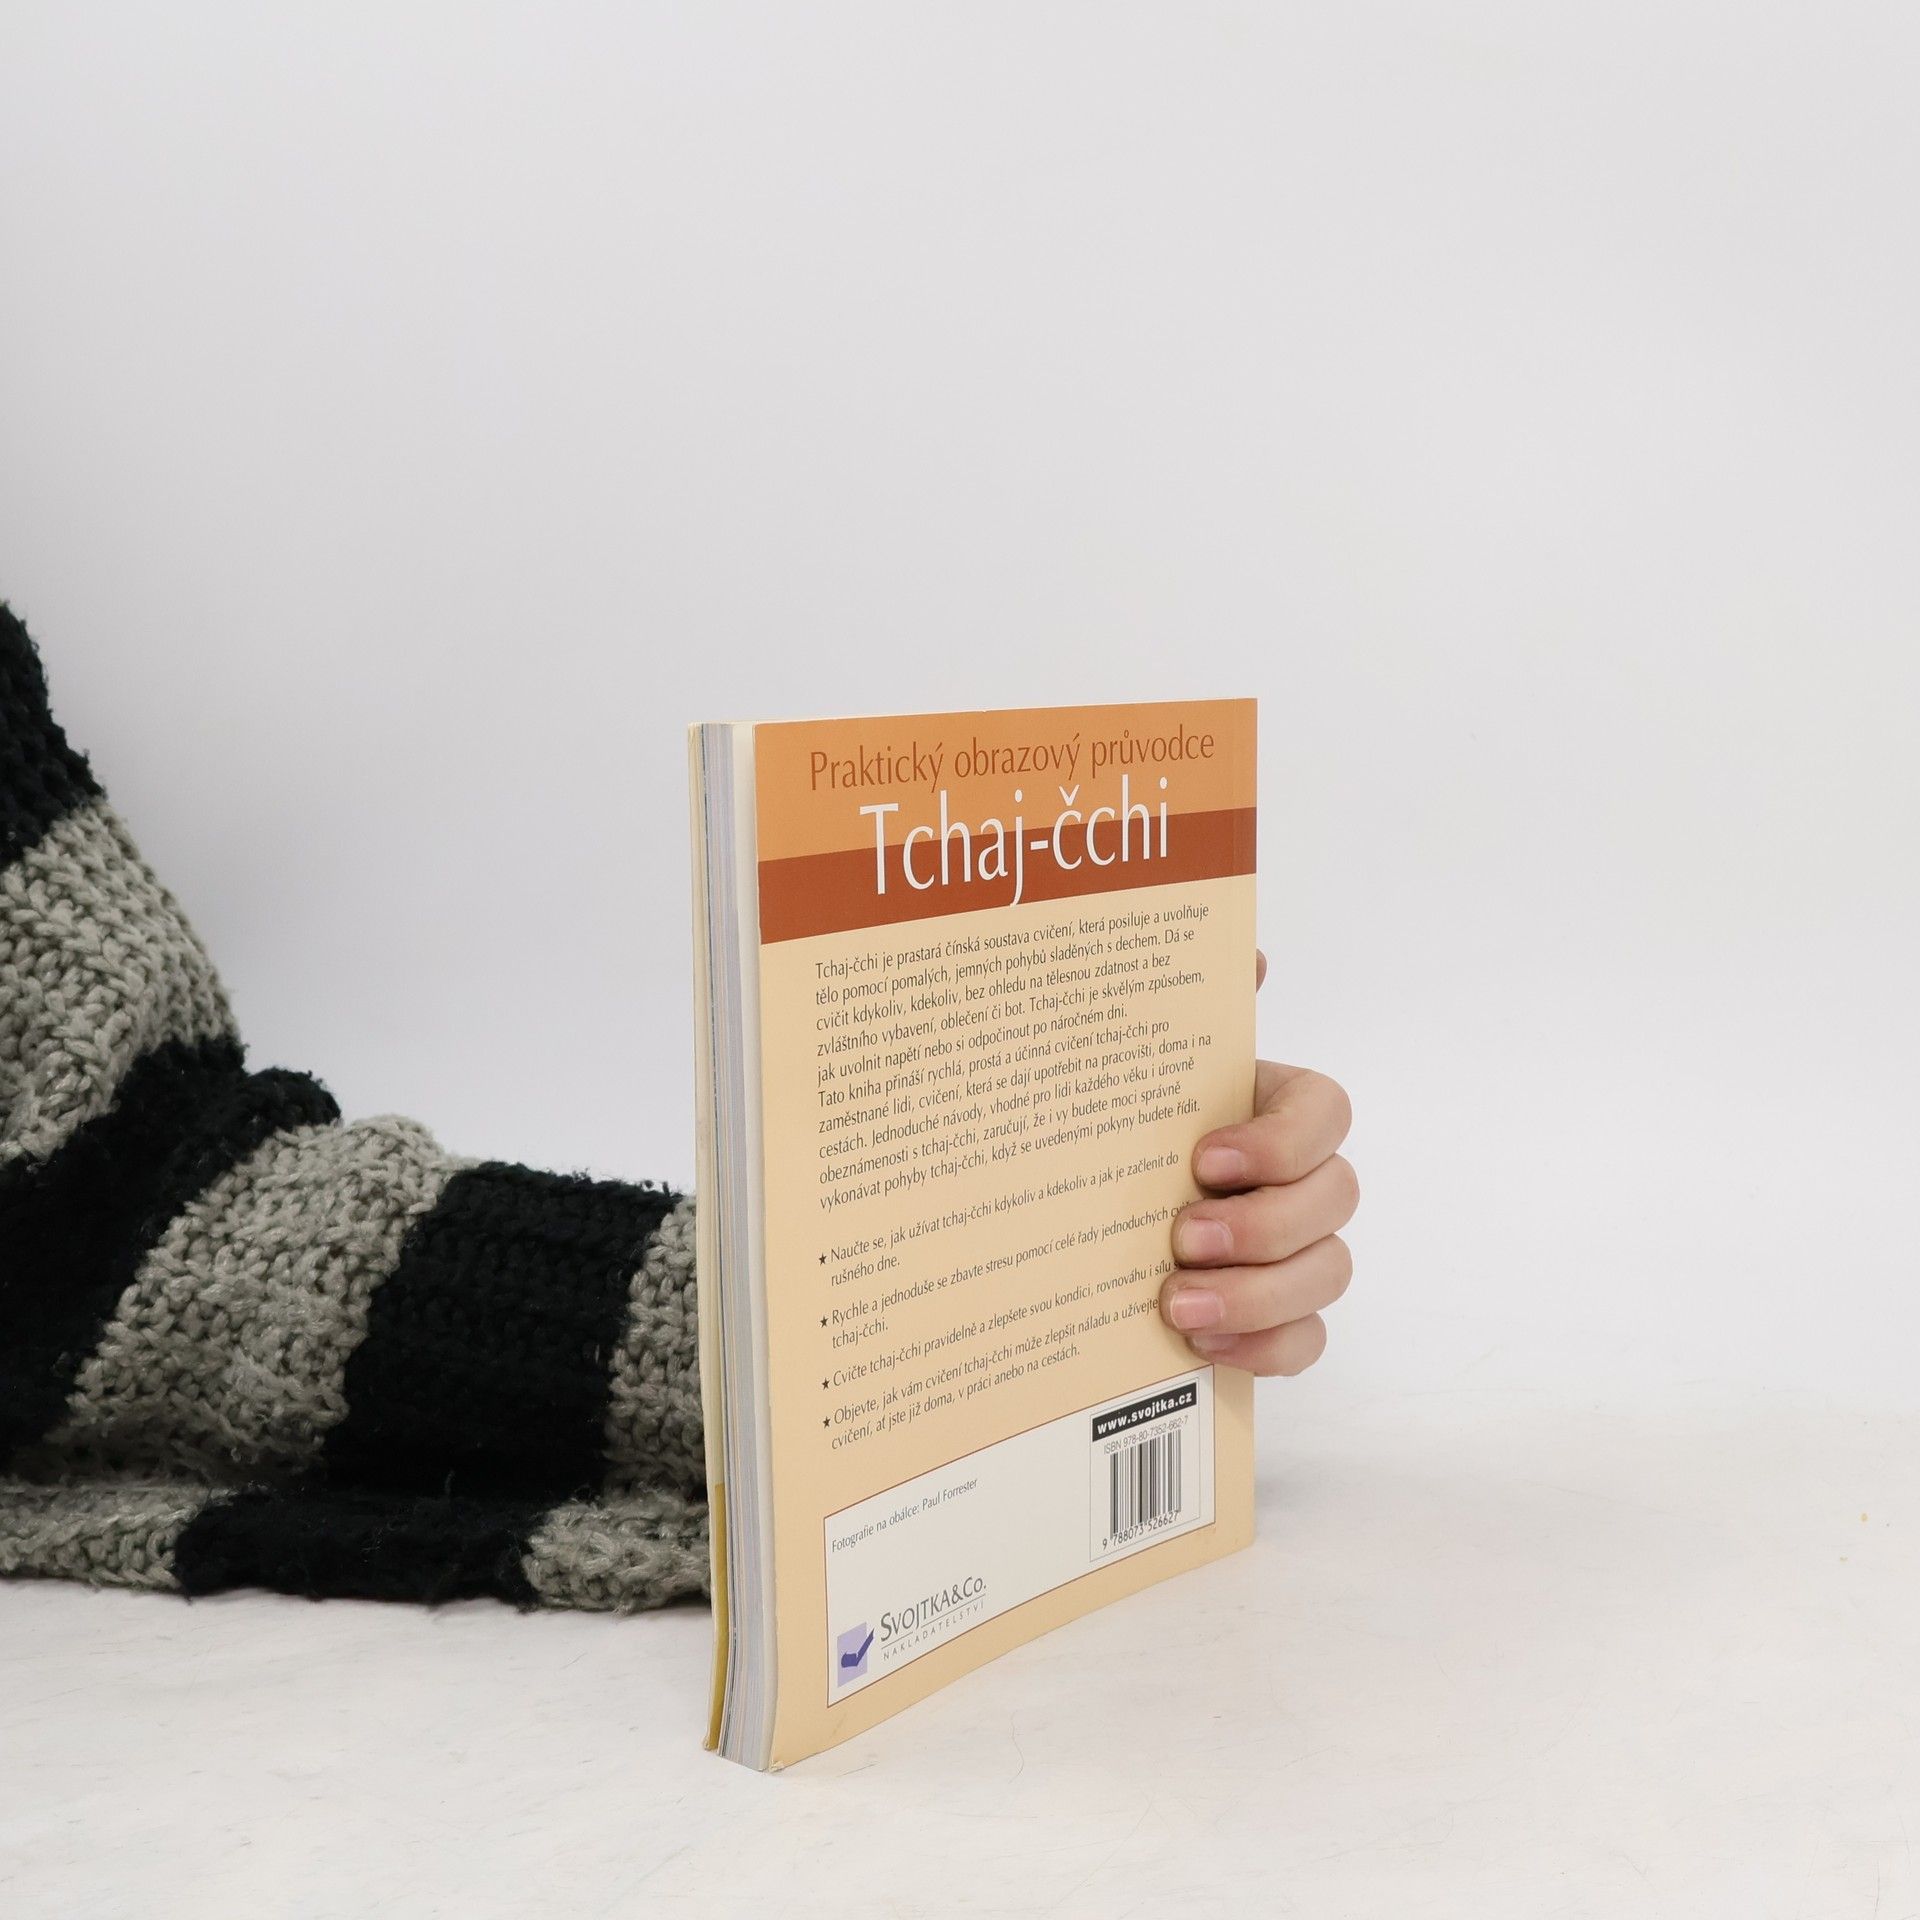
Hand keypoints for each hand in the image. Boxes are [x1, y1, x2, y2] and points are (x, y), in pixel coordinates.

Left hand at [1159, 949, 1356, 1374]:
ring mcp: (1298, 1250)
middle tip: (1183, 1239)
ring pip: (1328, 1274)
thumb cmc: (1122, 1125)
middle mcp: (1298, 1177)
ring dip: (1259, 1296)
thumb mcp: (1134, 1062)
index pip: (1326, 1111)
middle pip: (1335, 1199)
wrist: (1080, 1205)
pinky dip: (1264, 1348)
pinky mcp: (1278, 1316)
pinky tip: (1203, 1347)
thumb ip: (1184, 1011)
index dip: (1280, 1139)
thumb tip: (1249, 956)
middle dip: (1263, 1226)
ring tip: (1177, 1306)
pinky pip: (1308, 1341)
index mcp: (1273, 1107)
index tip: (1205, 1157)